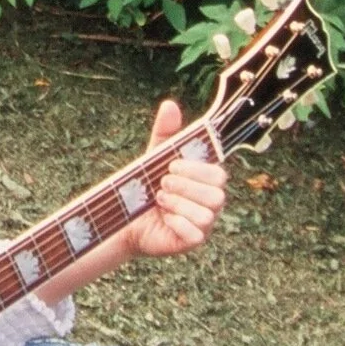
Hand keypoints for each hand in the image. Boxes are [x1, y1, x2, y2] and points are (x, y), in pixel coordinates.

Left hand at [113, 98, 227, 258]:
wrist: (126, 218)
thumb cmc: (145, 185)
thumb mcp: (154, 156)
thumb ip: (165, 132)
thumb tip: (170, 105)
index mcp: (206, 181)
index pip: (219, 174)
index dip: (196, 169)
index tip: (171, 165)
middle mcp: (210, 203)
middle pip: (217, 194)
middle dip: (187, 186)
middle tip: (163, 183)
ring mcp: (204, 224)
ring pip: (207, 214)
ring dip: (179, 203)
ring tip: (159, 199)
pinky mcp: (193, 241)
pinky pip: (196, 233)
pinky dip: (178, 223)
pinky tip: (164, 218)